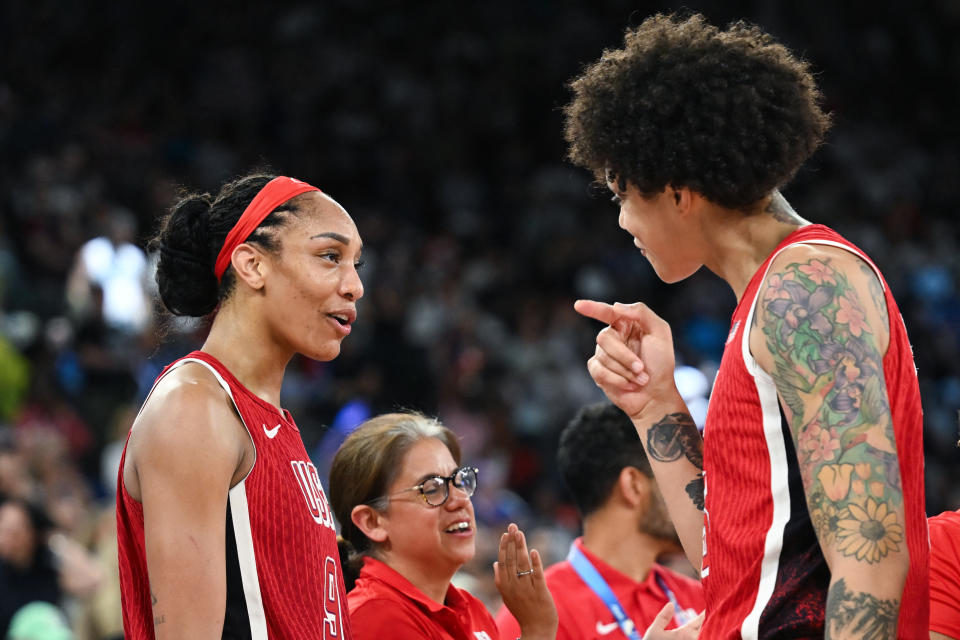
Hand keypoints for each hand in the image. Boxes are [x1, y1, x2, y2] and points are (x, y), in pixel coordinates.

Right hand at [493, 523, 557, 639]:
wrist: (537, 630)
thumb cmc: (523, 611)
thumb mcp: (507, 596)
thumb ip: (500, 580)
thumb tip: (495, 563)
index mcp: (504, 586)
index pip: (503, 561)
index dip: (504, 547)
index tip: (505, 533)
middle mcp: (514, 586)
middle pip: (511, 559)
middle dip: (512, 541)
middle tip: (513, 526)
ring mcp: (527, 589)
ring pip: (522, 564)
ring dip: (521, 547)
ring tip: (520, 533)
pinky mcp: (540, 592)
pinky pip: (536, 575)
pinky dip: (535, 563)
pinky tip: (533, 551)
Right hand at [574, 300, 679, 418]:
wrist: (656, 394)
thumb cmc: (661, 363)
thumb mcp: (659, 332)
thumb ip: (641, 312)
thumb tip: (616, 306)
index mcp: (626, 325)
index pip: (607, 313)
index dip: (592, 308)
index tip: (578, 305)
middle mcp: (613, 337)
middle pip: (604, 338)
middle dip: (624, 355)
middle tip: (641, 368)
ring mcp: (603, 355)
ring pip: (603, 356)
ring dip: (625, 370)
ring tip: (640, 379)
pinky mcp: (598, 371)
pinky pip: (599, 371)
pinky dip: (618, 380)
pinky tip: (629, 385)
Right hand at [643, 603, 703, 639]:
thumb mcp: (654, 630)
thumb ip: (663, 617)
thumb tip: (671, 604)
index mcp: (684, 634)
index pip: (697, 622)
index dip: (702, 616)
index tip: (705, 610)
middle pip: (699, 630)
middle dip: (699, 624)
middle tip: (701, 616)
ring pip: (696, 638)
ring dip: (696, 632)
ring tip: (695, 626)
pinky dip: (692, 638)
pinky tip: (689, 636)